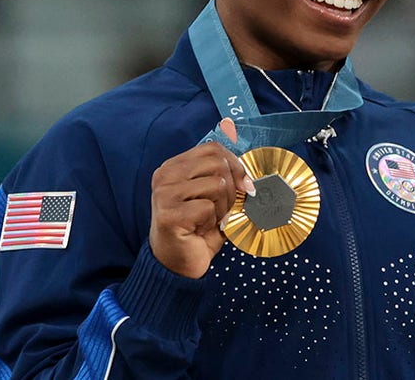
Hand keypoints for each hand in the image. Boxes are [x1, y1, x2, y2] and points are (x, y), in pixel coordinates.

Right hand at [149, 119, 253, 278]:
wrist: (178, 265)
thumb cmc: (197, 230)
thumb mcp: (212, 198)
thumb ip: (226, 179)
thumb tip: (250, 178)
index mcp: (174, 167)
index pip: (212, 149)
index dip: (235, 165)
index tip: (244, 186)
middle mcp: (165, 176)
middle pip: (217, 163)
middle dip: (231, 190)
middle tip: (223, 211)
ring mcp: (164, 194)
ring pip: (216, 184)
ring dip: (222, 208)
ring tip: (209, 221)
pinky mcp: (169, 215)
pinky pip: (208, 208)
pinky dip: (212, 222)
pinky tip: (199, 231)